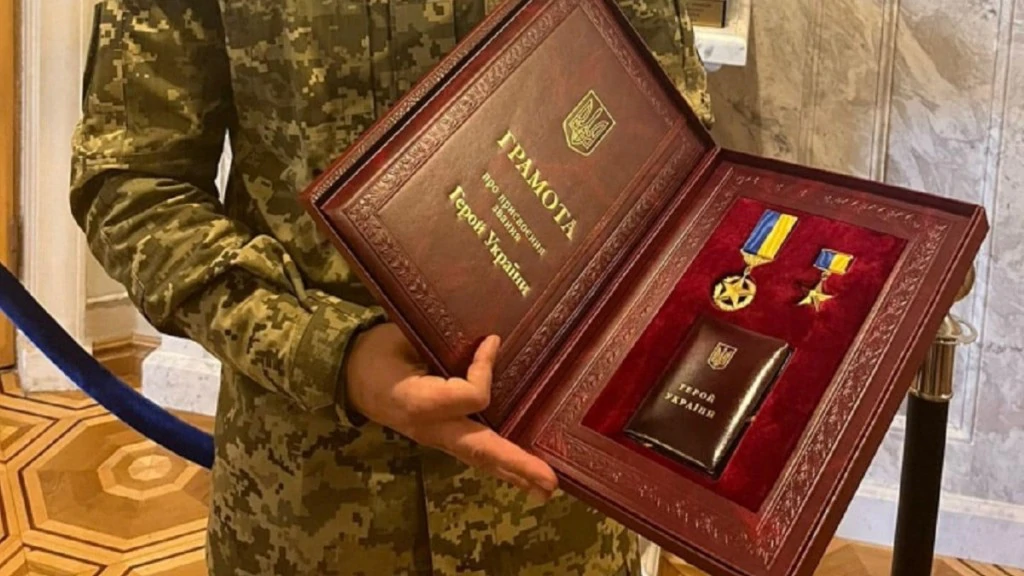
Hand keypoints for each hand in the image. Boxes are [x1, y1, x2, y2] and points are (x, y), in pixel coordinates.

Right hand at [344, 323, 556, 500]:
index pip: (469, 397)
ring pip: (479, 459)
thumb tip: (491, 338)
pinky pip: (474, 454)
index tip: (492, 341)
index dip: (485, 370)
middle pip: (481, 450)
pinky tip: (521, 475)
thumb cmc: (379, 352)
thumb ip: (442, 340)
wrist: (352, 375)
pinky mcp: (442, 439)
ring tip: (544, 488)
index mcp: (418, 402)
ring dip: (514, 473)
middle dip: (516, 465)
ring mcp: (436, 439)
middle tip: (549, 483)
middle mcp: (430, 428)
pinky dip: (500, 465)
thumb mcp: (404, 338)